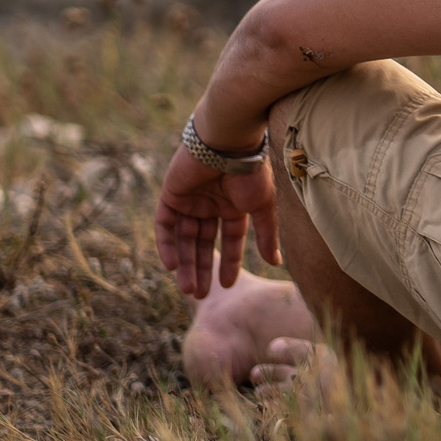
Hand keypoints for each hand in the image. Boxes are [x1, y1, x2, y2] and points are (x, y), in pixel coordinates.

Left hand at [154, 141, 279, 299]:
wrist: (228, 144)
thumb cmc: (251, 173)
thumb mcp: (262, 207)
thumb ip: (267, 235)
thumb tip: (275, 262)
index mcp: (233, 206)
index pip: (229, 240)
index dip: (227, 262)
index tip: (226, 285)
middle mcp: (210, 204)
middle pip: (202, 244)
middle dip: (201, 269)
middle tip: (199, 296)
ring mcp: (189, 200)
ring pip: (183, 239)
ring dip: (185, 264)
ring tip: (188, 289)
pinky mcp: (171, 195)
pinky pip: (165, 225)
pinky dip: (167, 245)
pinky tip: (172, 265)